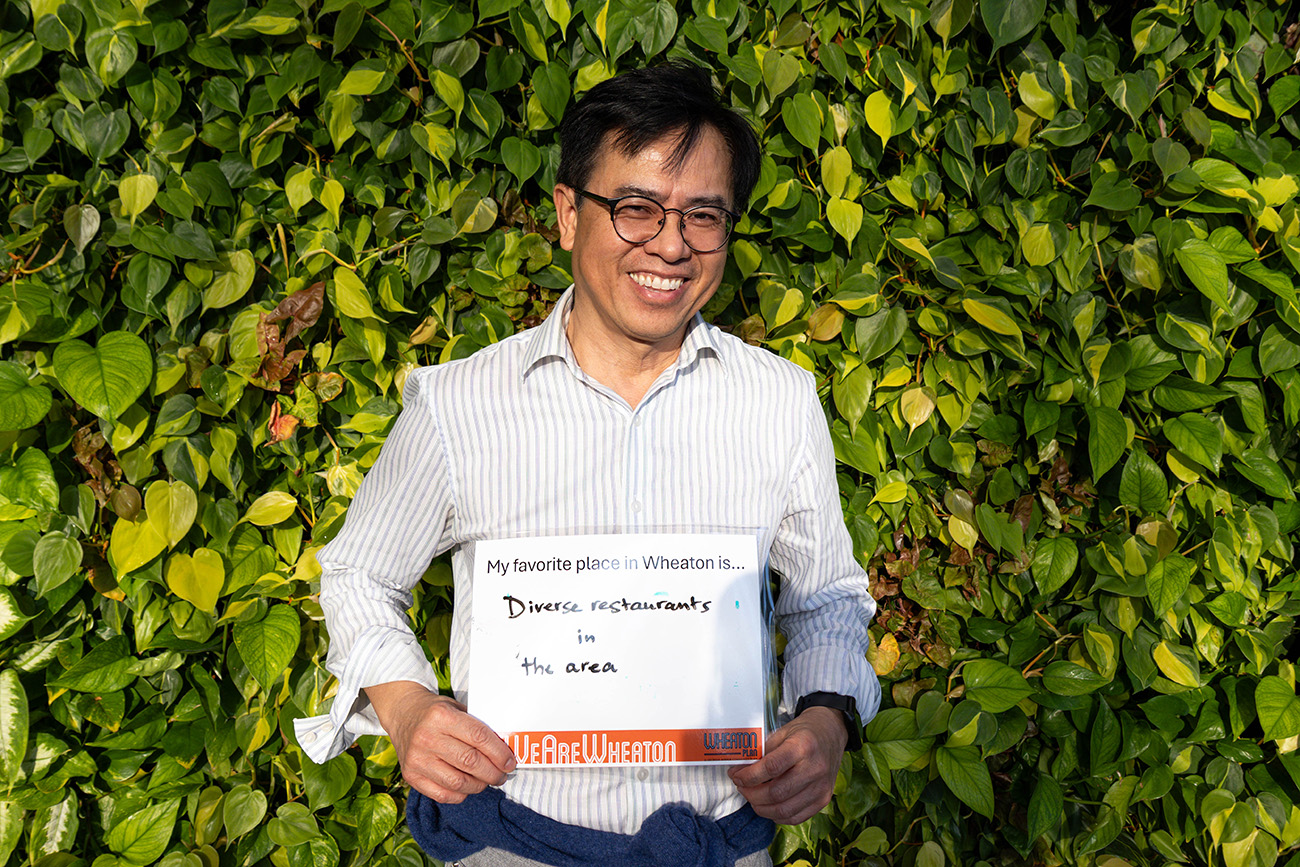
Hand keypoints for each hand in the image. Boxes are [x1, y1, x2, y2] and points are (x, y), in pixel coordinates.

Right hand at [364, 680, 516, 802]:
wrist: (402, 714)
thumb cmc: (435, 711)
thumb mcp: (455, 707)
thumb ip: (476, 726)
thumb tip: (503, 750)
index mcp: (442, 716)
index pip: (478, 737)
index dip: (499, 752)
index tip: (510, 762)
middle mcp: (427, 738)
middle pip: (470, 762)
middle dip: (493, 772)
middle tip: (502, 775)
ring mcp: (417, 759)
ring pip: (457, 782)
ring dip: (479, 786)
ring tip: (487, 781)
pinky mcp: (410, 776)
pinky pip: (442, 794)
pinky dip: (460, 794)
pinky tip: (467, 787)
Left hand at [727, 707, 847, 824]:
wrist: (831, 732)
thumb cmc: (804, 732)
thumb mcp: (782, 733)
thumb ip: (762, 752)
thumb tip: (739, 770)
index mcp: (803, 746)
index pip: (771, 767)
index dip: (749, 776)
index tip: (736, 775)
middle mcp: (815, 768)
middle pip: (776, 793)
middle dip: (752, 794)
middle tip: (742, 787)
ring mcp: (821, 787)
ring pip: (784, 810)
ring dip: (761, 807)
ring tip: (752, 797)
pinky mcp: (824, 799)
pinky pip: (796, 817)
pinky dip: (777, 815)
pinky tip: (768, 805)